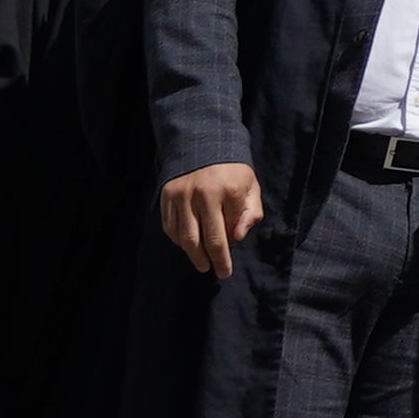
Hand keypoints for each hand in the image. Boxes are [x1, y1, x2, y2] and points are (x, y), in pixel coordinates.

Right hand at [158, 160, 261, 281]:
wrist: (204, 144)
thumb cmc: (232, 172)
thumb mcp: (251, 187)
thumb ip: (251, 213)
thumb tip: (237, 238)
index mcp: (229, 191)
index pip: (230, 233)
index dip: (230, 251)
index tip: (229, 264)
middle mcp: (204, 194)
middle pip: (208, 239)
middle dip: (216, 261)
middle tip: (220, 273)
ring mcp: (183, 195)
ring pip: (187, 237)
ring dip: (195, 256)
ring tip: (203, 265)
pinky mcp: (167, 196)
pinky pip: (171, 228)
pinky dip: (179, 241)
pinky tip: (188, 246)